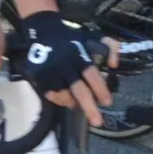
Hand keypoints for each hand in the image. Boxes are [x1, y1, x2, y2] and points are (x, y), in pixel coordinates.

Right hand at [20, 9, 113, 125]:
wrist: (45, 31)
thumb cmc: (73, 39)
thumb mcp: (95, 38)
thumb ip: (111, 47)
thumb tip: (113, 65)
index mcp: (78, 54)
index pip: (91, 74)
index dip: (100, 89)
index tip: (107, 102)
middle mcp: (64, 64)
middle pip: (78, 90)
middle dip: (89, 107)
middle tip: (98, 122)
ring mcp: (50, 71)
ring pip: (63, 95)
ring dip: (72, 103)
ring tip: (77, 104)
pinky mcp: (39, 75)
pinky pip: (50, 93)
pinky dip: (58, 98)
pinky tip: (64, 97)